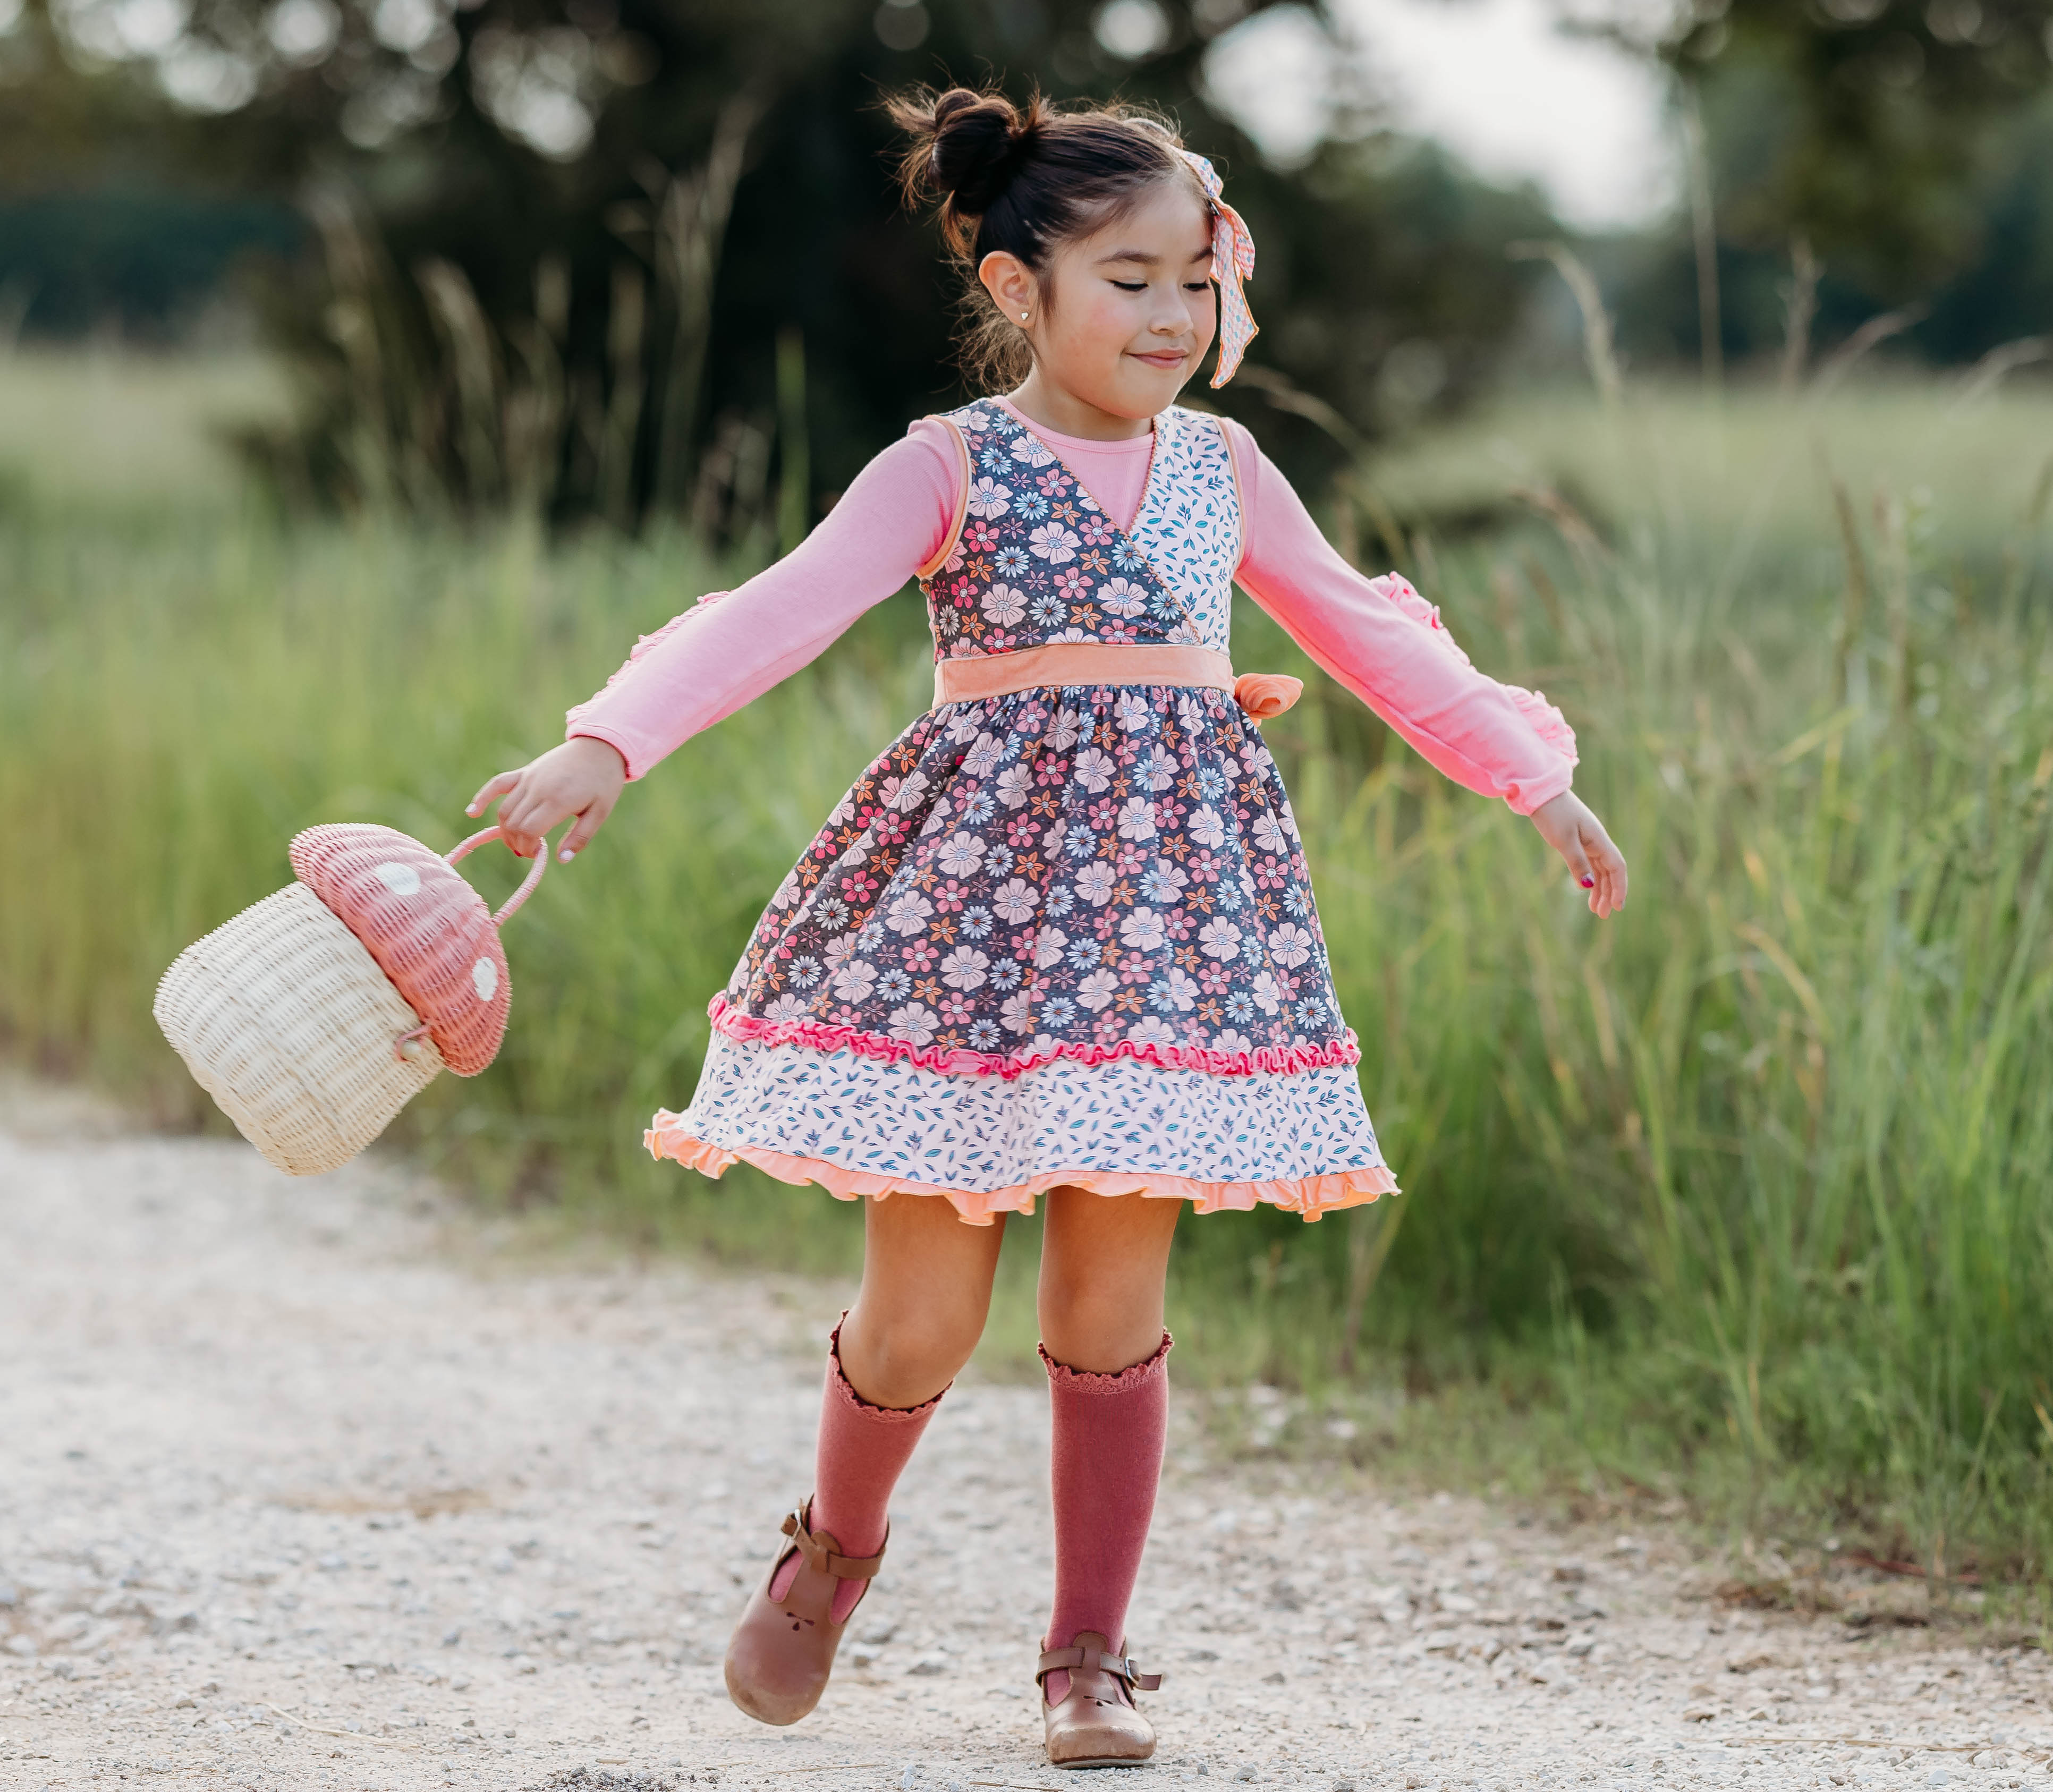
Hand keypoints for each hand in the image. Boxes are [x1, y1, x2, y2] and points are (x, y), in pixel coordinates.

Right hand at [468, 737, 626, 861]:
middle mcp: (538, 788)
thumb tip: (561, 860)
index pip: (529, 831)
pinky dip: (483, 798)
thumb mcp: (599, 812)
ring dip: (505, 830)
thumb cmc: (603, 782)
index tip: (536, 854)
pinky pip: (498, 784)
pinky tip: (471, 813)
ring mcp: (529, 778)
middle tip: (530, 851)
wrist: (599, 747)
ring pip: (504, 810)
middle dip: (517, 843)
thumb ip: (580, 837)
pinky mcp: (525, 771)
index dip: (527, 848)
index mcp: (558, 800)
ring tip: (517, 842)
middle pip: (514, 824)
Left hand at [1528, 790, 1627, 917]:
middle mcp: (1597, 840)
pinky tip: (1585, 889)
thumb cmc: (1552, 814)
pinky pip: (1589, 862)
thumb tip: (1588, 886)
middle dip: (1608, 893)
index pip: (1617, 867)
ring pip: (1599, 868)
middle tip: (1602, 915)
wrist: (1540, 792)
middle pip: (1609, 871)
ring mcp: (1588, 840)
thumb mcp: (1563, 840)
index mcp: (1599, 839)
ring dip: (1599, 888)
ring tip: (1594, 909)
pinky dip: (1589, 877)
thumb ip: (1577, 863)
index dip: (1620, 887)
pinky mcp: (1577, 840)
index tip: (1617, 907)